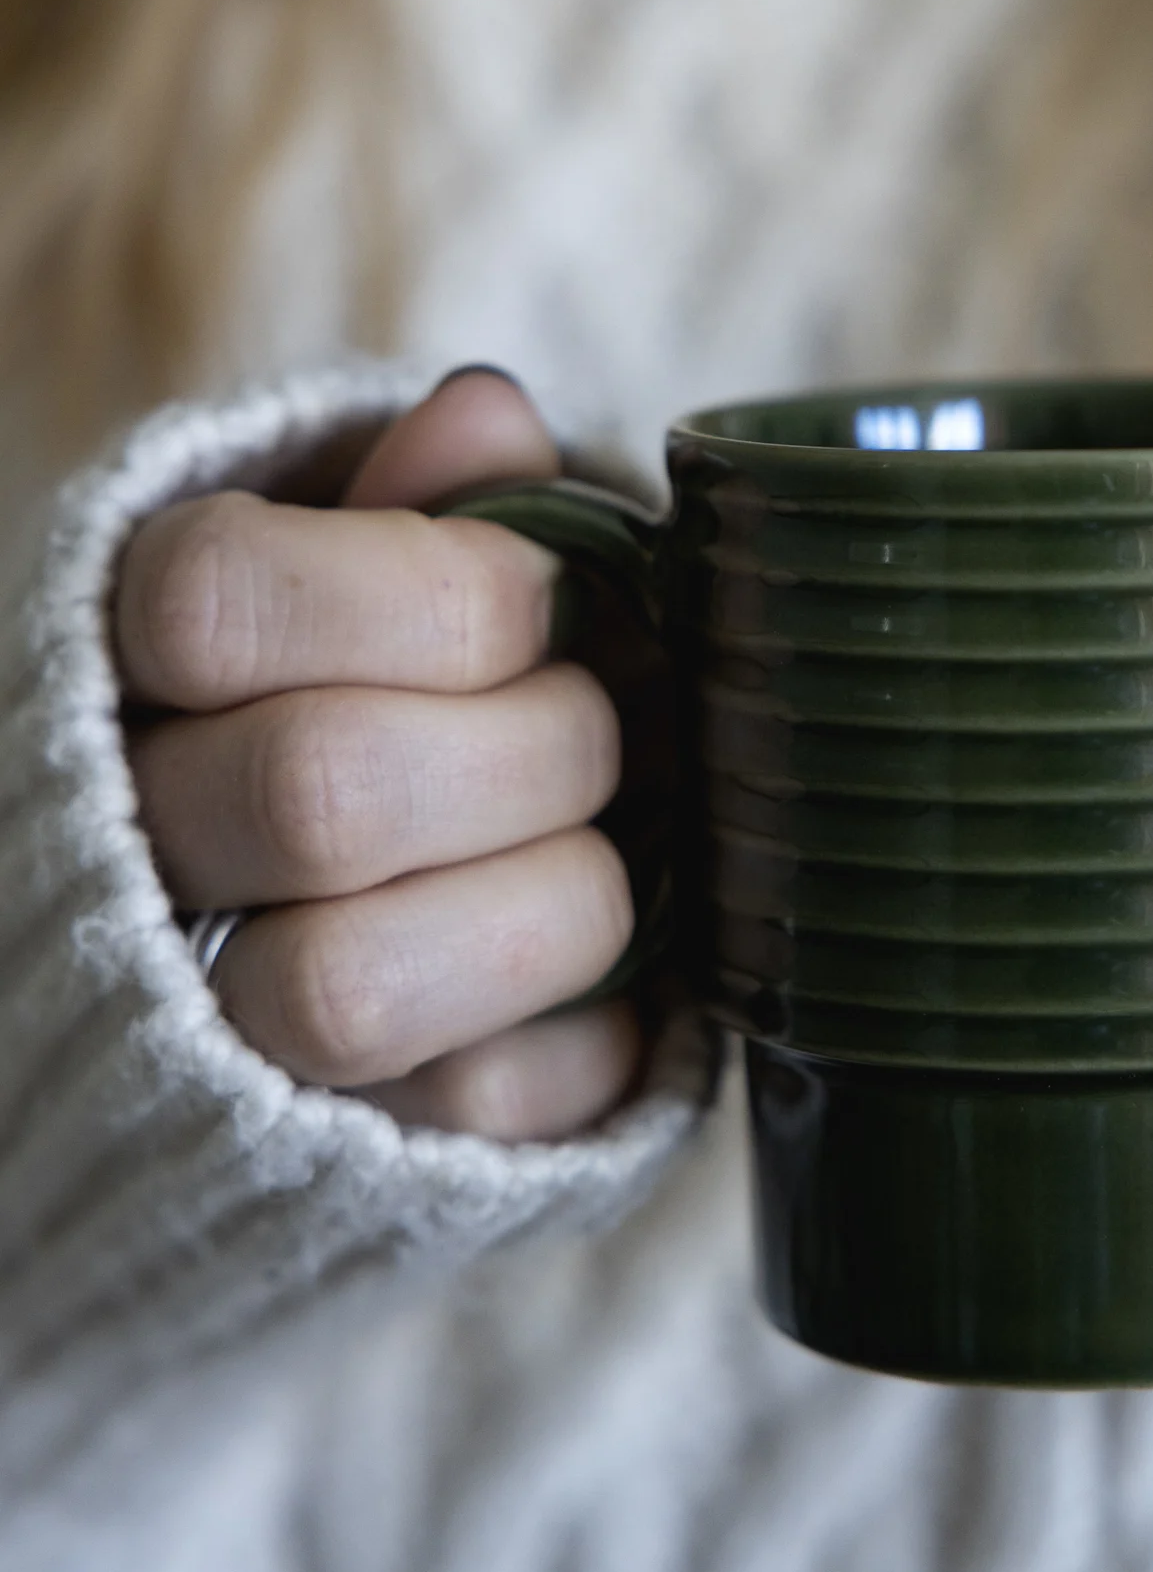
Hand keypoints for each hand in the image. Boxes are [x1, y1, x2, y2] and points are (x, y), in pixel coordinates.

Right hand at [115, 372, 641, 1142]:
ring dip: (558, 901)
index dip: (434, 590)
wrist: (305, 908)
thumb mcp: (378, 555)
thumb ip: (429, 490)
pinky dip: (587, 1029)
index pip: (217, 597)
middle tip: (603, 727)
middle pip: (318, 788)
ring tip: (605, 850)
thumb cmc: (373, 681)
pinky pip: (468, 1111)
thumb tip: (485, 421)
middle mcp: (128, 841)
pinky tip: (597, 968)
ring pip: (352, 989)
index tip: (541, 598)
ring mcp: (207, 1019)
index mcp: (129, 657)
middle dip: (538, 744)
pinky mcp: (332, 1150)